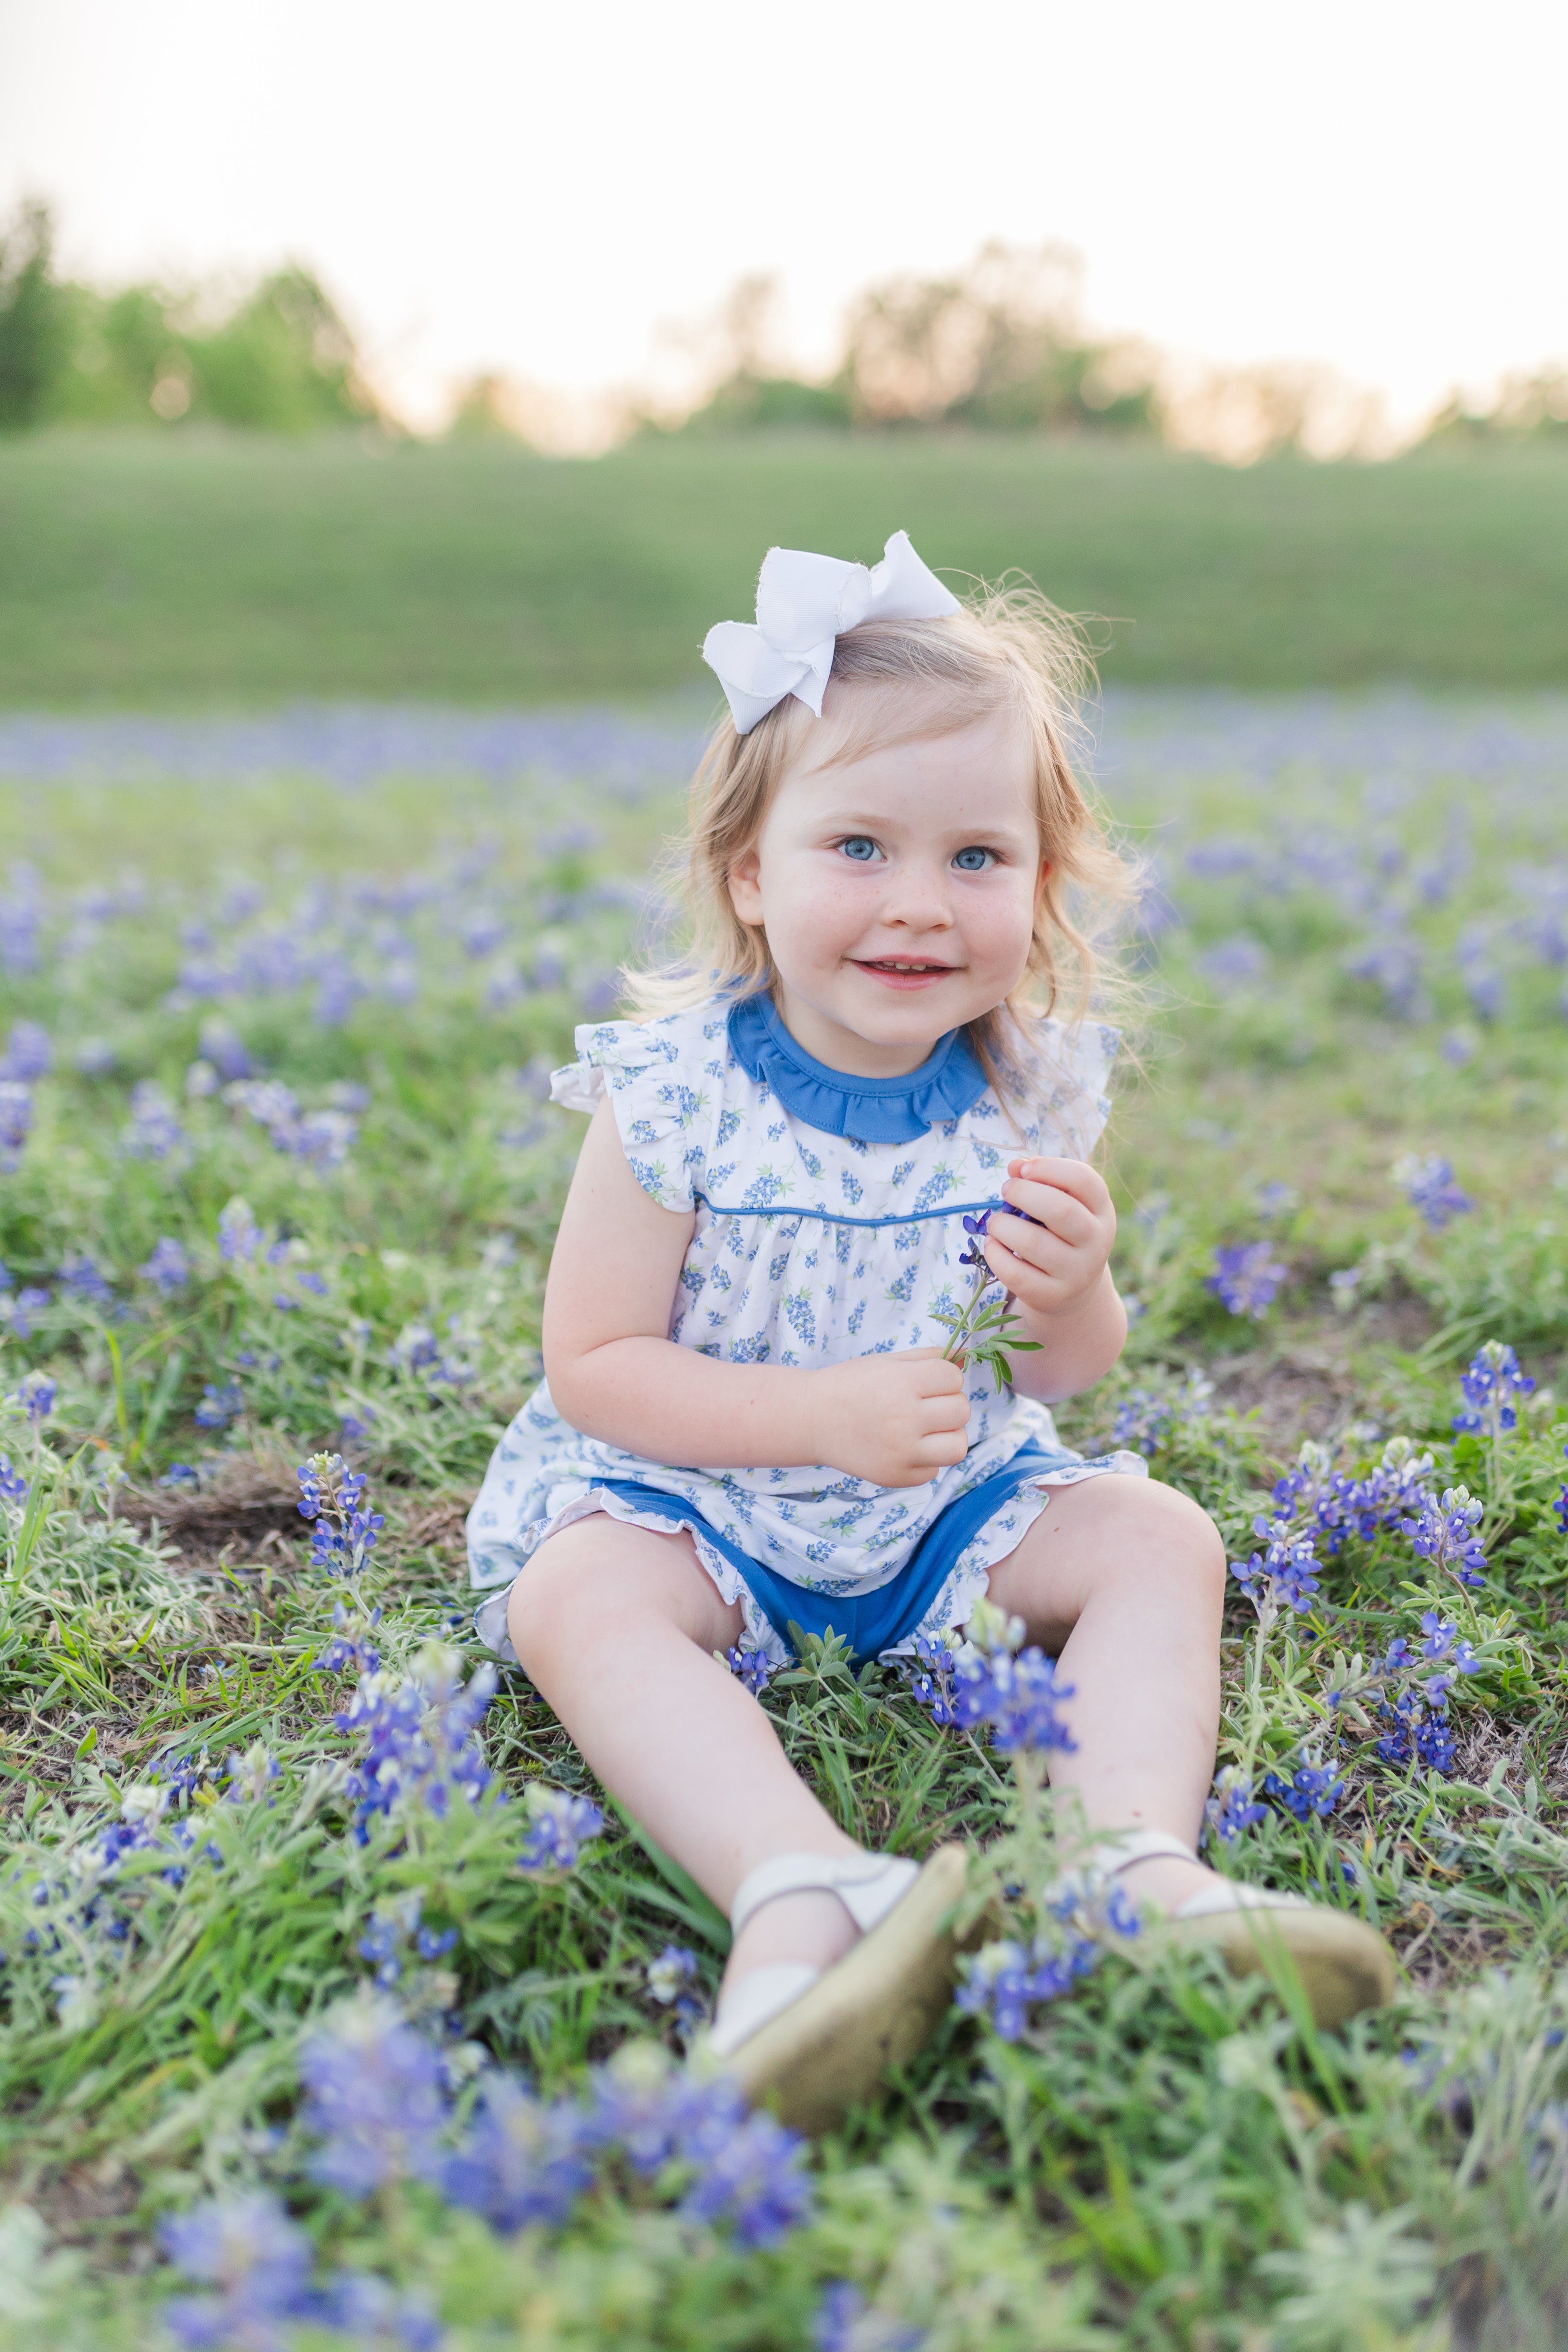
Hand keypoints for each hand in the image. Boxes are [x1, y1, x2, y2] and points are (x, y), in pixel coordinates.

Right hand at [809, 1349, 970, 1488]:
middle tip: (925, 1405)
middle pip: (961, 1411)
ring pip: (958, 1446)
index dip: (944, 1378)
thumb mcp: (887, 1362)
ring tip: (926, 1430)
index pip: (954, 1378)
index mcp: (902, 1383)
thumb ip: (929, 1358)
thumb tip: (969, 1355)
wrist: (811, 1419)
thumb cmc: (850, 1384)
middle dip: (949, 1404)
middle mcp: (904, 1419)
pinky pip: (934, 1470)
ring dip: (948, 1435)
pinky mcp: (896, 1477)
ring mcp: (901, 1453)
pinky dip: (925, 1459)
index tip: (926, 1382)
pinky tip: (905, 1447)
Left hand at [983, 1157, 1116, 1327]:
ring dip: (1003, 1225)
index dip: (1050, 1168)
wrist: (1075, 1290)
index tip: (1024, 1169)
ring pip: (1034, 1243)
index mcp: (1102, 1211)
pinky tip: (992, 1245)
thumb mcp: (1065, 1205)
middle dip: (1023, 1193)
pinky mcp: (1052, 1295)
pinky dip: (995, 1254)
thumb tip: (1015, 1166)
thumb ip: (1043, 1181)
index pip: (1084, 1180)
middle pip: (1060, 1210)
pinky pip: (1016, 1274)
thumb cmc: (1062, 1234)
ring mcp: (1076, 1272)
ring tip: (995, 1222)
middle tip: (1005, 1190)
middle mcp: (1096, 1242)